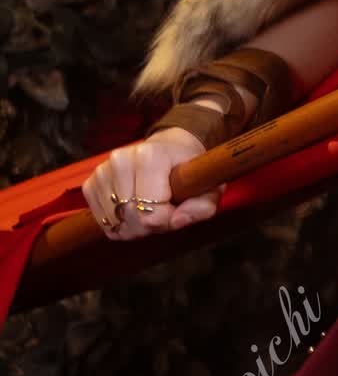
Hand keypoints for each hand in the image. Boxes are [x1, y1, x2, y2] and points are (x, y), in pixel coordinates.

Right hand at [81, 128, 225, 239]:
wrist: (168, 149)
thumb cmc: (189, 170)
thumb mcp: (209, 186)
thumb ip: (202, 206)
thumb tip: (177, 221)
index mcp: (150, 156)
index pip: (152, 213)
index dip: (167, 221)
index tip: (176, 209)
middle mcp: (120, 160)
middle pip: (130, 219)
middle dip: (150, 226)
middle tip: (164, 211)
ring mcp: (101, 171)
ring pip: (114, 223)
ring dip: (134, 226)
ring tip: (149, 208)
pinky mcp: (90, 183)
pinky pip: (102, 221)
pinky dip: (118, 224)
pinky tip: (133, 209)